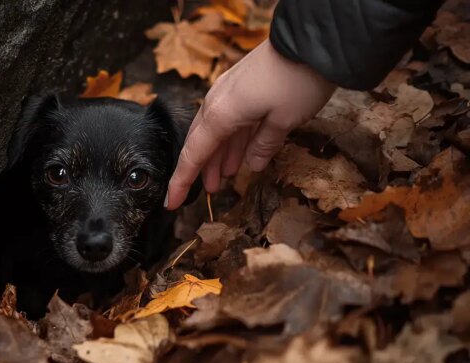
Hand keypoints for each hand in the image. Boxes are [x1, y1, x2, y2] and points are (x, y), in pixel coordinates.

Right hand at [165, 40, 336, 209]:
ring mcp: (229, 93)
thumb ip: (263, 146)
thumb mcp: (284, 121)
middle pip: (201, 143)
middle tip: (209, 192)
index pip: (192, 156)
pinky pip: (230, 119)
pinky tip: (244, 153)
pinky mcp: (242, 86)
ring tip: (226, 177)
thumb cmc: (297, 81)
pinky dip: (233, 139)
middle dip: (202, 169)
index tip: (170, 203)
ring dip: (220, 156)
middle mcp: (218, 103)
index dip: (180, 182)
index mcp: (220, 115)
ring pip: (217, 132)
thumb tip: (252, 165)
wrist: (311, 41)